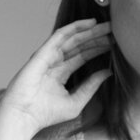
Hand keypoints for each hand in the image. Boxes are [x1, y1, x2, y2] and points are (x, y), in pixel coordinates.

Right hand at [0, 19, 112, 133]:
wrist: (24, 115)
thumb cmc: (46, 114)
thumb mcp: (76, 101)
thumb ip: (91, 86)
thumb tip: (107, 73)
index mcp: (60, 74)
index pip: (82, 56)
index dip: (97, 49)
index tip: (114, 44)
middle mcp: (54, 63)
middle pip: (79, 46)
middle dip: (96, 37)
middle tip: (114, 29)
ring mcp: (48, 57)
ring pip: (72, 39)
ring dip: (89, 31)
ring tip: (108, 25)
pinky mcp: (43, 53)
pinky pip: (60, 36)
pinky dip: (74, 28)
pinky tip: (89, 23)